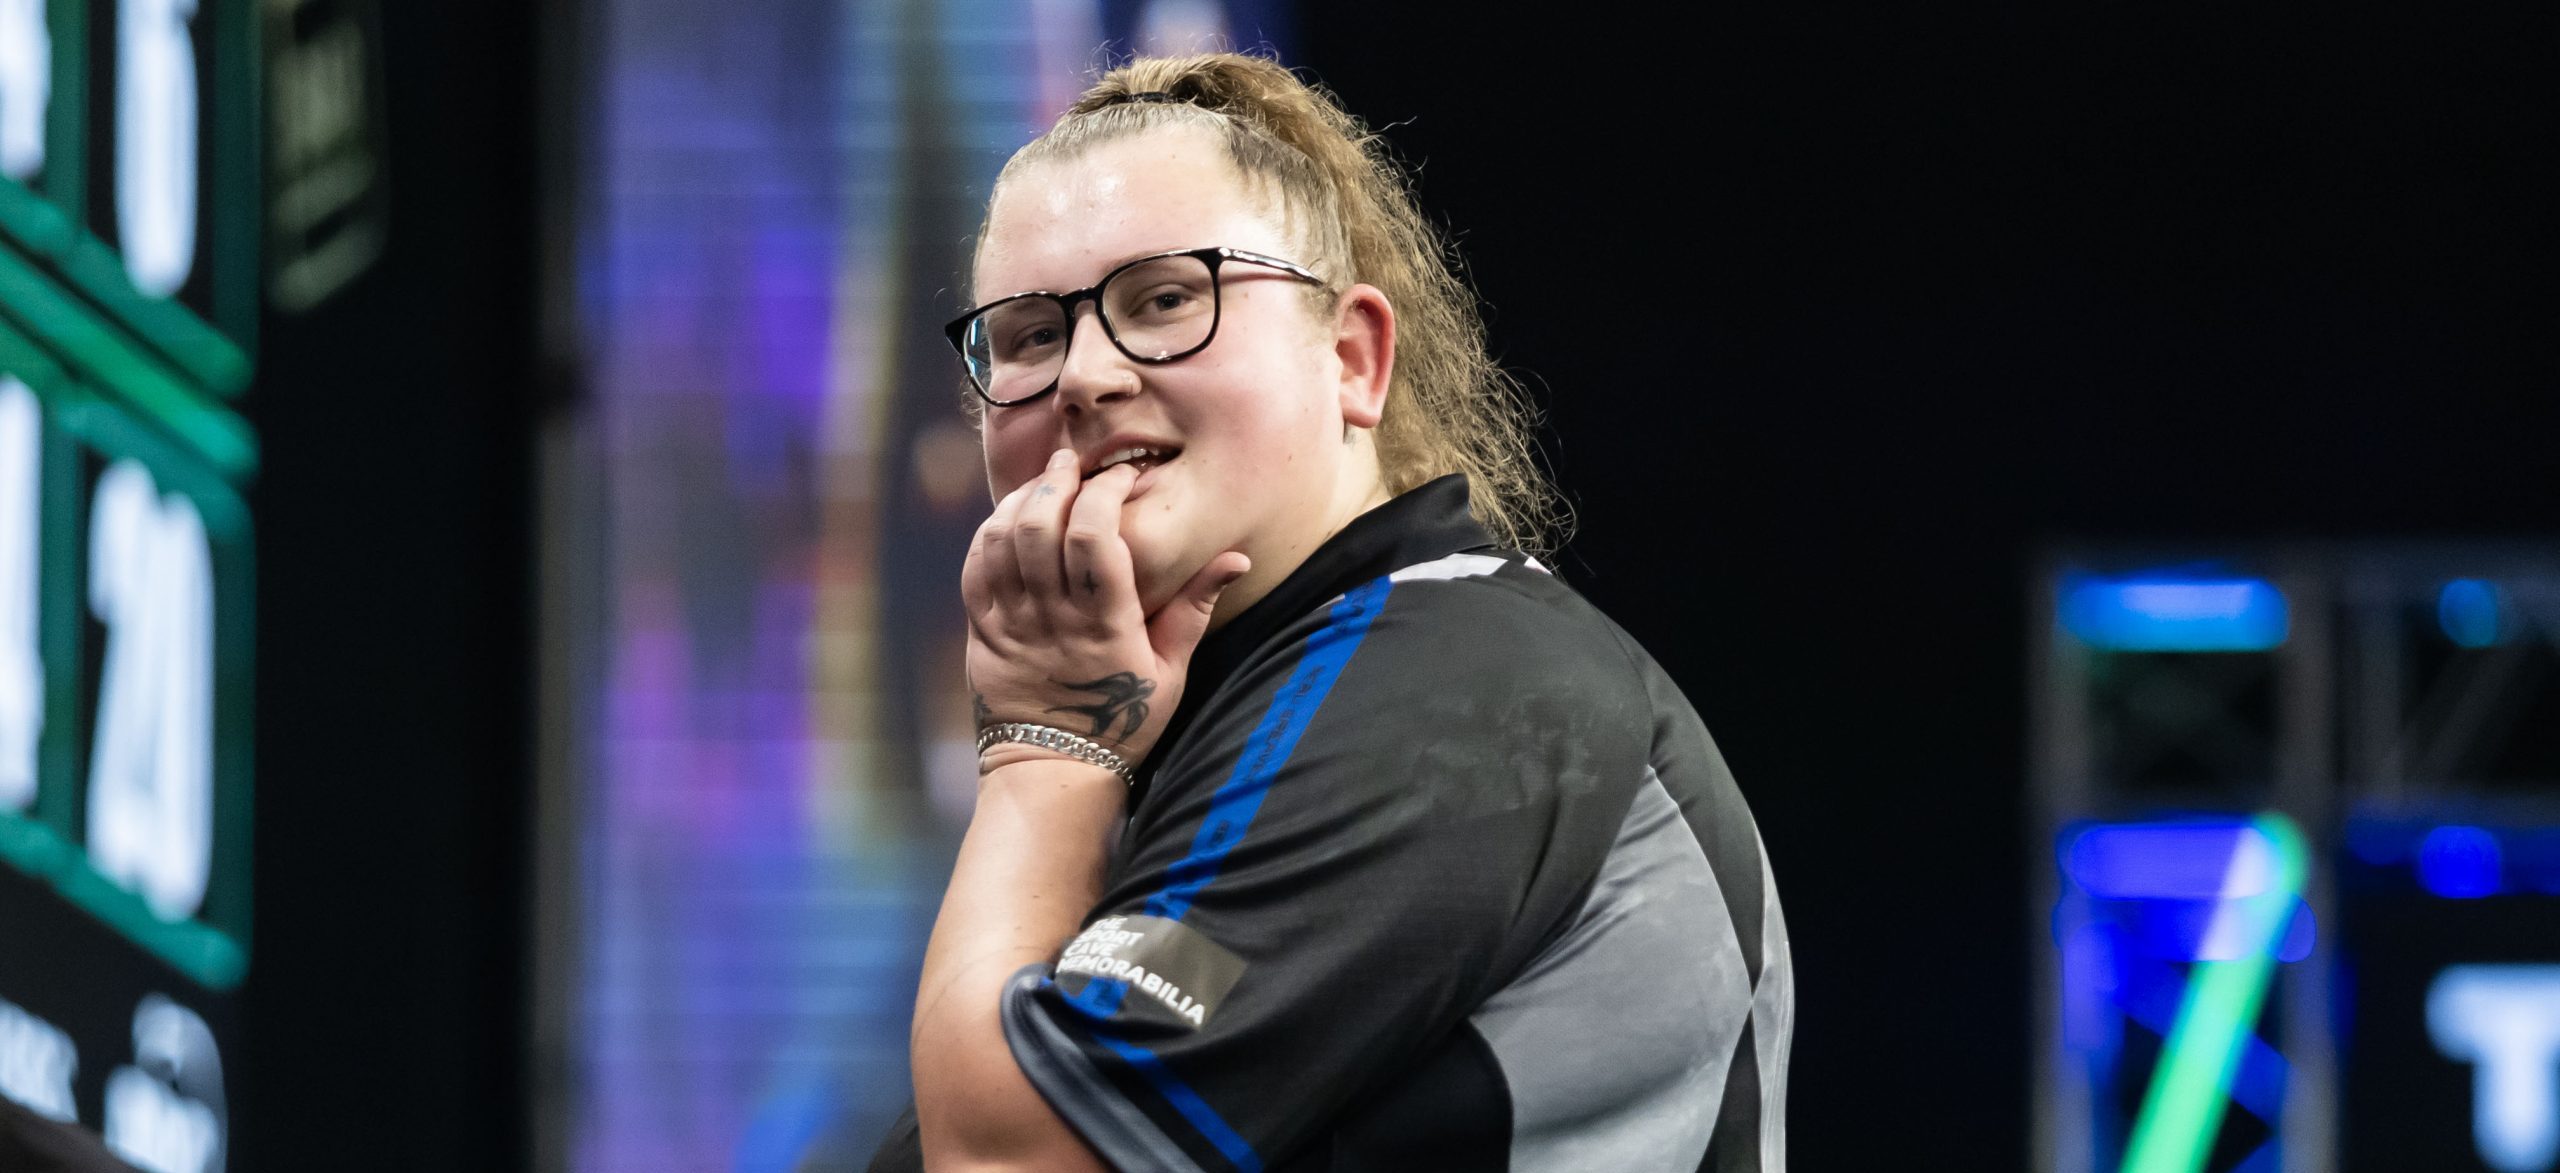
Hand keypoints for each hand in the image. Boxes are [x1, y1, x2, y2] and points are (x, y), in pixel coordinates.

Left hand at [962, 449, 1249, 774]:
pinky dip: (988, 534)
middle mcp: (1055, 618)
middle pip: (1043, 527)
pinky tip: (1008, 519)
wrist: (1055, 770)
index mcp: (1106, 624)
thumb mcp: (1173, 669)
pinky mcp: (984, 632)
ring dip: (1020, 501)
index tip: (1122, 476)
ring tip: (1042, 484)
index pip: (1097, 537)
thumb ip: (1197, 607)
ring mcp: (1013, 624)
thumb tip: (1237, 558)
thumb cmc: (1125, 721)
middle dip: (1057, 481)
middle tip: (1072, 462)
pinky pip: (975, 569)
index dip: (1106, 492)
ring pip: (1004, 541)